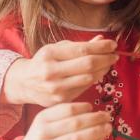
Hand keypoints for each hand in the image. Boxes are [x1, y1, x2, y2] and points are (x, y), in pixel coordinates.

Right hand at [3, 36, 117, 105]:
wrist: (24, 83)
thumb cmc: (44, 61)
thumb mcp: (57, 48)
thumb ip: (79, 45)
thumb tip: (101, 40)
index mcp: (50, 54)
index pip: (82, 50)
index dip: (101, 47)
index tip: (112, 44)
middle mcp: (51, 71)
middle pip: (88, 65)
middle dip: (106, 58)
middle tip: (115, 55)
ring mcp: (56, 87)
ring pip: (89, 78)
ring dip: (103, 69)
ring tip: (109, 63)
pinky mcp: (61, 99)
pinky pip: (85, 88)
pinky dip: (95, 79)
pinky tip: (98, 73)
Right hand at [11, 103, 111, 139]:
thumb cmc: (42, 137)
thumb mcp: (46, 122)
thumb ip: (64, 115)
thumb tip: (91, 110)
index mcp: (43, 118)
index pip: (67, 109)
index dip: (83, 108)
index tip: (94, 108)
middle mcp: (44, 132)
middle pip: (75, 123)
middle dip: (95, 119)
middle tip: (108, 116)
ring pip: (78, 138)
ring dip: (97, 132)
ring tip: (108, 127)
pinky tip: (100, 138)